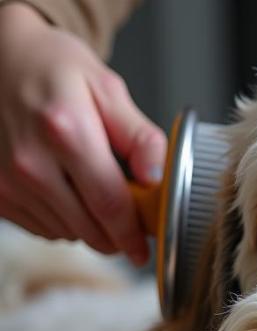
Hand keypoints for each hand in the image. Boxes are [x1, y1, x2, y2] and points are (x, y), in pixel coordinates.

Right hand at [0, 2, 165, 264]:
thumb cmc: (54, 70)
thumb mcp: (107, 89)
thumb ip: (141, 137)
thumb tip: (158, 178)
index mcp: (66, 131)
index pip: (110, 205)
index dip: (132, 235)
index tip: (144, 250)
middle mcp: (31, 161)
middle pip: (90, 230)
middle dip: (116, 235)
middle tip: (127, 217)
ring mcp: (8, 180)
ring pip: (68, 234)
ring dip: (89, 226)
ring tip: (90, 189)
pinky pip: (43, 229)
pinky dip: (62, 221)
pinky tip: (64, 191)